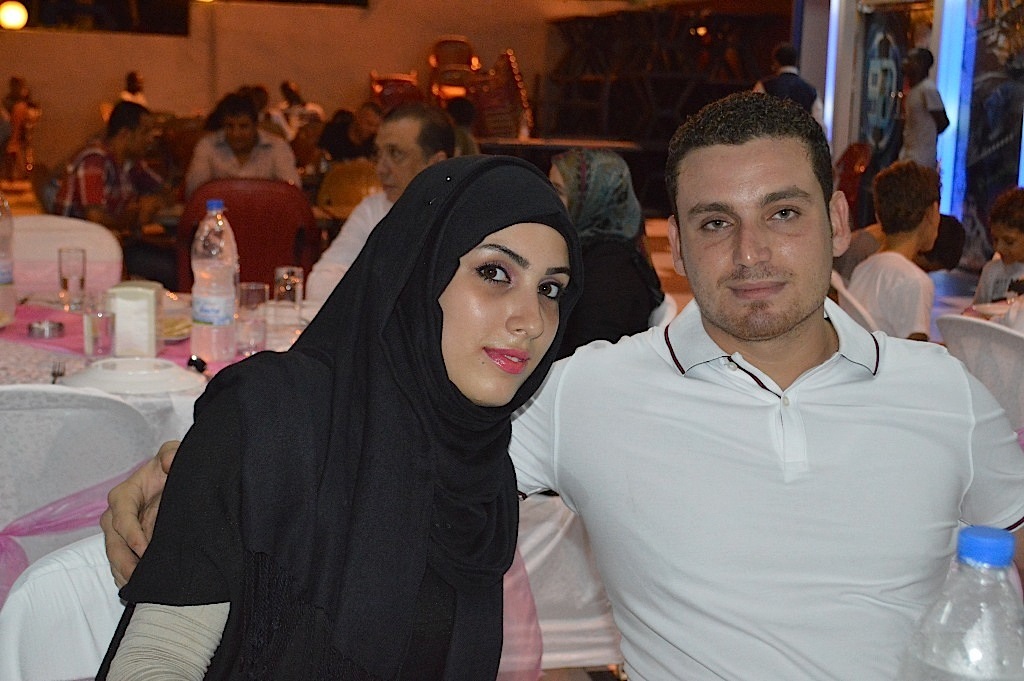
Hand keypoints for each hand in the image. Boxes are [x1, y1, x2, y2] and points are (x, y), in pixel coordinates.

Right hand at [100, 440, 178, 586]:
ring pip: (116, 557)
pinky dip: (128, 576)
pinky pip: (122, 564)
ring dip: (125, 573)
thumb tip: (169, 461)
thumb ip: (171, 453)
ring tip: (139, 588)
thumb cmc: (170, 466)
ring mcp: (120, 533)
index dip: (131, 535)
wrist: (174, 480)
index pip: (121, 518)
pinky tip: (139, 588)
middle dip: (124, 562)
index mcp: (124, 495)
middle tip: (139, 577)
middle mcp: (116, 516)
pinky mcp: (127, 545)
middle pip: (113, 544)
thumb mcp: (173, 454)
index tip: (144, 548)